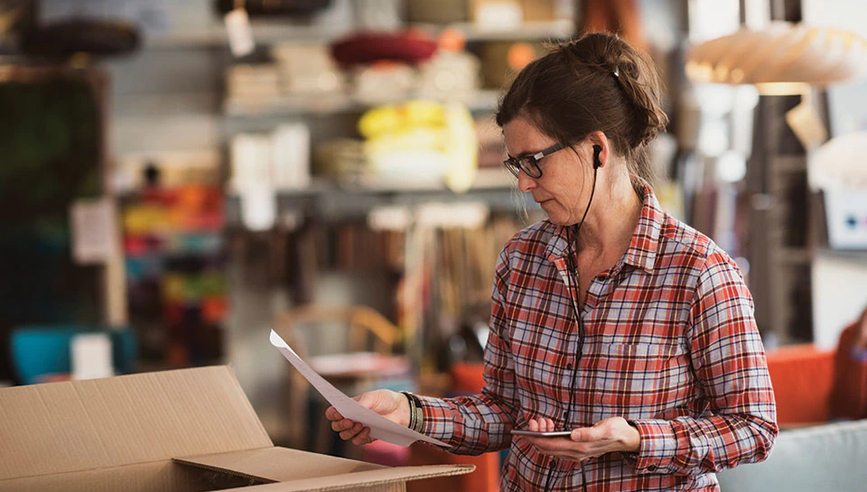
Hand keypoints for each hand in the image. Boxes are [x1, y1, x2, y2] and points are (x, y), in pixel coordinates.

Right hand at [325, 389, 409, 445]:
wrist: (400, 409)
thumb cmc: (384, 399)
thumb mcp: (373, 396)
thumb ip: (362, 403)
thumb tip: (353, 409)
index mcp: (348, 406)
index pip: (332, 413)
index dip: (332, 414)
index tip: (339, 413)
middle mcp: (350, 418)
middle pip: (336, 426)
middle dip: (341, 424)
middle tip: (350, 420)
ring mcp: (357, 429)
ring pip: (344, 435)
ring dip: (350, 431)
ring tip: (361, 424)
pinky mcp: (365, 437)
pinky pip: (357, 441)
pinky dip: (360, 437)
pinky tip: (368, 430)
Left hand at [519, 417, 640, 461]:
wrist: (625, 437)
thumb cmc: (615, 430)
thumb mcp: (605, 428)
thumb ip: (589, 433)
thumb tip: (574, 435)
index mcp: (580, 448)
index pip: (551, 445)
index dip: (537, 438)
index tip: (529, 428)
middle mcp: (576, 453)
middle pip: (548, 448)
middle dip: (536, 436)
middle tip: (534, 421)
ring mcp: (575, 453)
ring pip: (551, 448)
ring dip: (541, 436)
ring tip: (543, 421)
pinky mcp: (576, 450)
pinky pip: (556, 446)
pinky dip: (549, 437)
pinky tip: (550, 426)